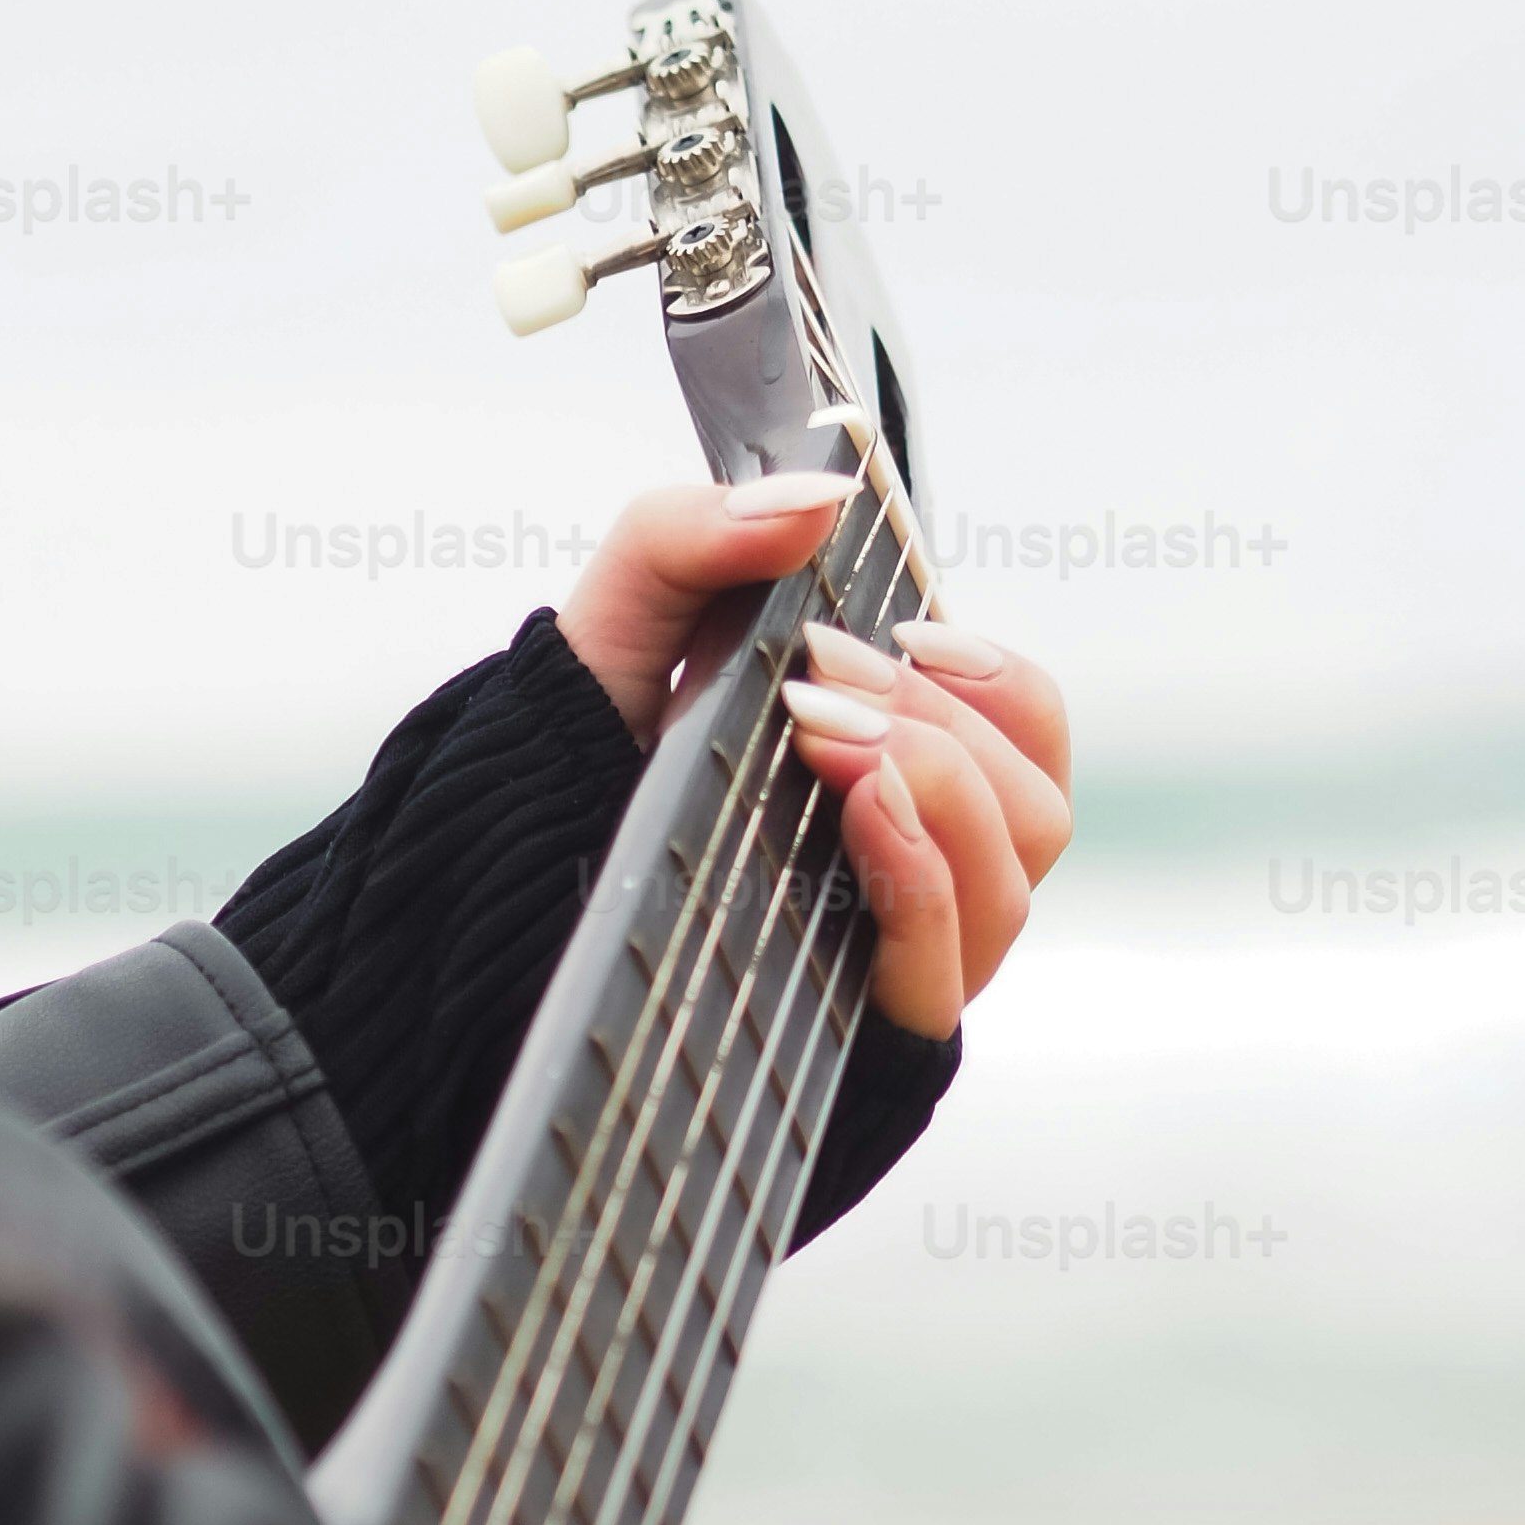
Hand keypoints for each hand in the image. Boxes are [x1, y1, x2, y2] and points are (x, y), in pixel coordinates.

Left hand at [556, 477, 1071, 1041]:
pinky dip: (920, 872)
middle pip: (1035, 807)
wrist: (489, 884)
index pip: (1029, 735)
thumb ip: (704, 532)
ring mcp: (898, 956)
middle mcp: (921, 871)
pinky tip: (864, 803)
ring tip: (827, 734)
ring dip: (938, 784)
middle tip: (821, 681)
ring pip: (1010, 880)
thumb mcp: (627, 617)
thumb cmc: (578, 754)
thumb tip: (819, 494)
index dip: (995, 680)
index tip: (907, 633)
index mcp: (903, 774)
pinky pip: (944, 965)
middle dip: (943, 723)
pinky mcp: (856, 1030)